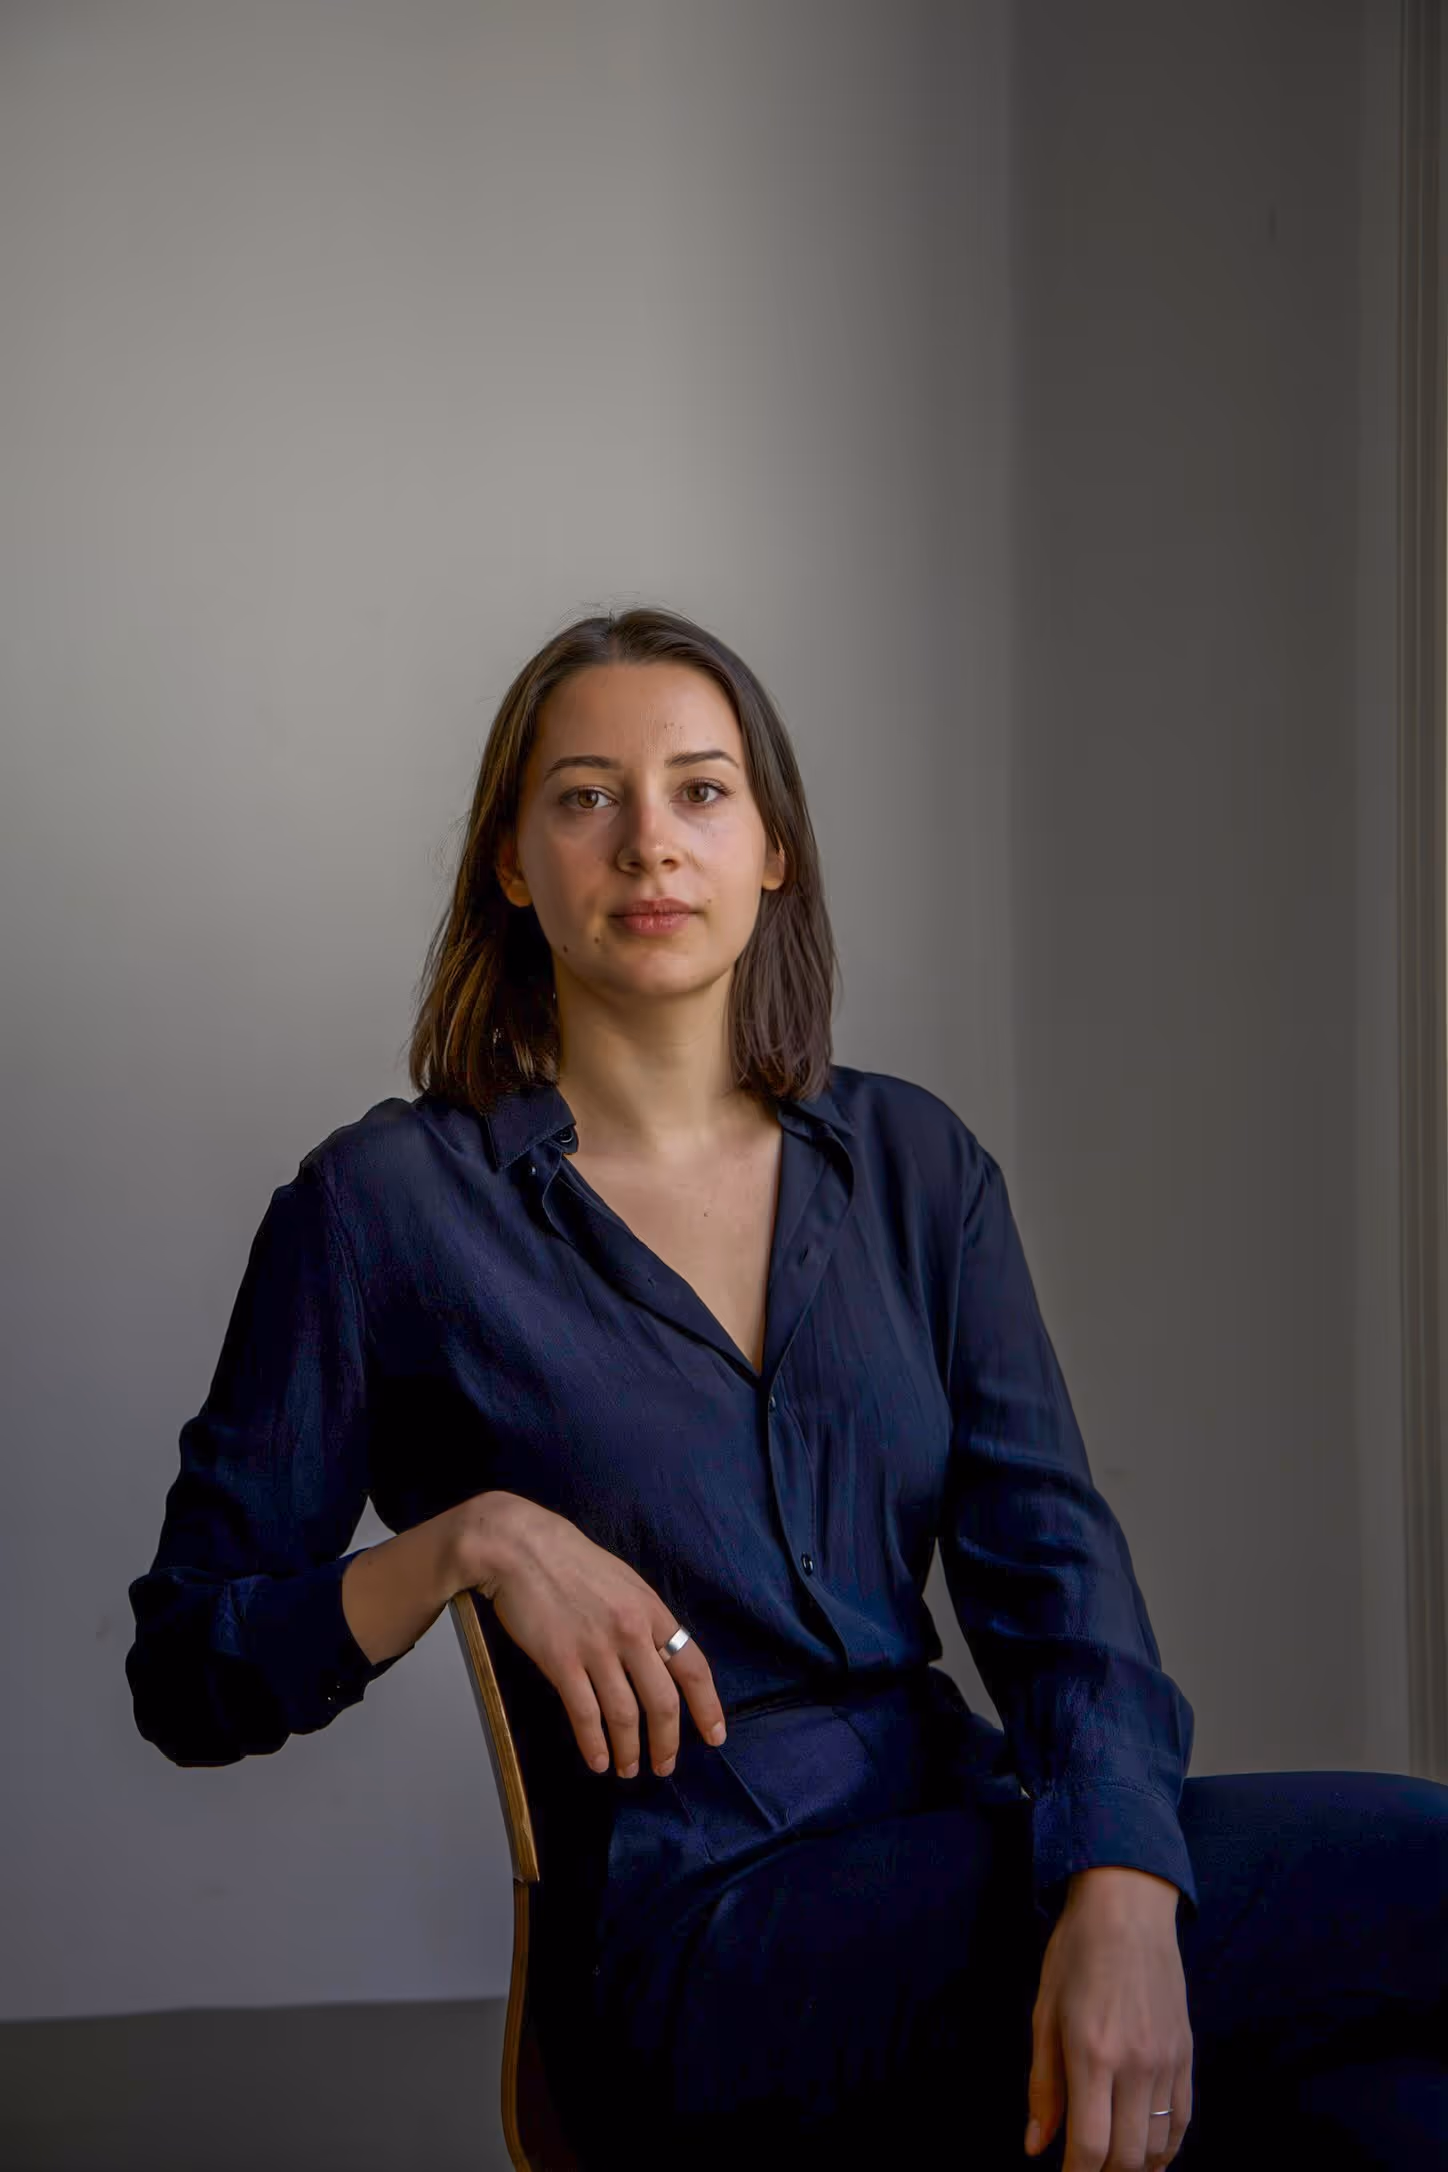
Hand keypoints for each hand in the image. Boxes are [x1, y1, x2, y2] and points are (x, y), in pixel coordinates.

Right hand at [452, 1490, 728, 1779]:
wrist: (521, 1547)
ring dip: (630, 1750)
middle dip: (667, 1742)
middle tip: (664, 1766)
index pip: (693, 1667)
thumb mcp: (625, 1582)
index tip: (715, 1736)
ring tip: (628, 1769)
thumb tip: (660, 1657)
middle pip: (662, 1701)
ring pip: (625, 1715)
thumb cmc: (572, 1561)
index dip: (708, 1707)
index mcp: (651, 1610)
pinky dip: (594, 1743)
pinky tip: (598, 1760)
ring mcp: (596, 1648)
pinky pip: (585, 1714)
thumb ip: (644, 1619)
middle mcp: (630, 1632)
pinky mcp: (561, 1661)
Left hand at [1025, 1867, 1191, 2169]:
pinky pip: (1183, 2121)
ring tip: (1111, 2166)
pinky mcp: (1186, 2054)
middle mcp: (1136, 2064)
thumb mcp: (1044, 2013)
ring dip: (1134, 2167)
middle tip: (1083, 2170)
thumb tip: (1035, 2147)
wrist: (1129, 1907)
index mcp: (1093, 2053)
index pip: (1090, 2146)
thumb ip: (1042, 2086)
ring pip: (1157, 2146)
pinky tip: (1147, 2155)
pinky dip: (1165, 2149)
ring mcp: (1167, 2061)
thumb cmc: (1075, 1953)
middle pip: (1127, 2157)